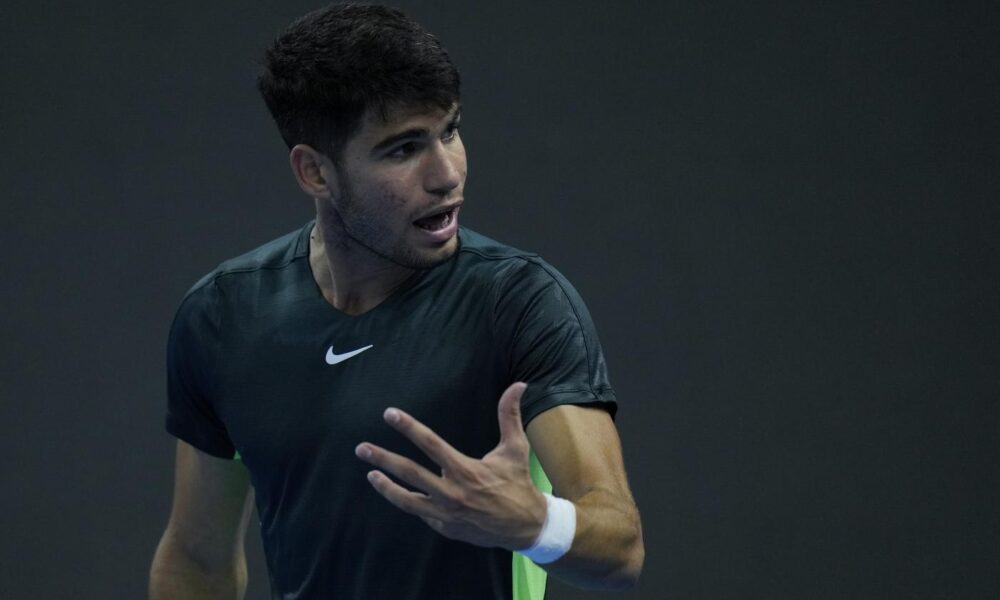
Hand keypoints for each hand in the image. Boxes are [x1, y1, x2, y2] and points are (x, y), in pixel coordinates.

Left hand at [355, 382, 546, 550]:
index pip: (430, 444)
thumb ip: (510, 415)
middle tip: (362, 449)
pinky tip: (399, 492)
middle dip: (383, 459)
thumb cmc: (518, 483)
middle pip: (409, 473)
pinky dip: (409, 502)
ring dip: (386, 487)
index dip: (408, 427)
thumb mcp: (515, 448)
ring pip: (407, 500)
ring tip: (371, 474)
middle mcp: (451, 493)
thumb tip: (519, 385)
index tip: (390, 414)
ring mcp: (445, 514)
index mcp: (466, 470)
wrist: (525, 527)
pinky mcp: (444, 528)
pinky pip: (421, 513)